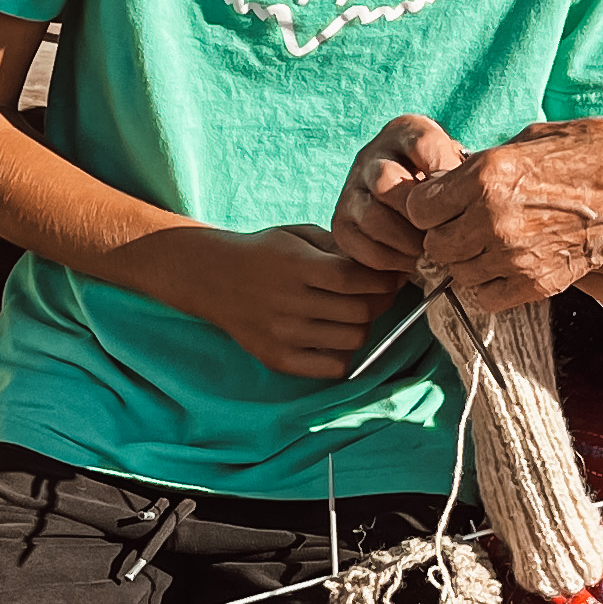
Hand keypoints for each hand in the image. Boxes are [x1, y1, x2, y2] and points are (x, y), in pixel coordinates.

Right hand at [142, 223, 401, 380]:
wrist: (213, 278)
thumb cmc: (264, 253)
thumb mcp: (299, 236)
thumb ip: (339, 249)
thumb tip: (382, 269)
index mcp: (296, 266)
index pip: (355, 279)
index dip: (382, 280)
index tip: (389, 277)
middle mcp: (289, 302)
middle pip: (360, 312)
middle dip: (377, 302)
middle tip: (376, 296)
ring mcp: (283, 335)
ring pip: (352, 340)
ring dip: (361, 327)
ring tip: (351, 315)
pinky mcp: (278, 359)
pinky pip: (332, 367)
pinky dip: (342, 353)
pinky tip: (334, 337)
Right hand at [331, 113, 460, 290]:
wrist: (411, 205)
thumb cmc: (445, 187)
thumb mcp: (458, 169)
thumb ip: (462, 177)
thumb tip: (467, 202)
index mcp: (404, 133)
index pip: (421, 144)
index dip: (442, 172)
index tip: (462, 197)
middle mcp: (371, 157)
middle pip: (386, 181)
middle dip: (417, 215)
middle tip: (443, 235)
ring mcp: (351, 189)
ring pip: (371, 217)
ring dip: (404, 243)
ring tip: (430, 255)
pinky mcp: (340, 222)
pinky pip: (358, 245)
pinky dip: (387, 260)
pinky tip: (410, 265)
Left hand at [399, 118, 602, 316]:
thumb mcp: (539, 137)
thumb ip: (493, 159)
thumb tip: (463, 170)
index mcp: (487, 176)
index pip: (419, 206)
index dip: (427, 203)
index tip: (441, 201)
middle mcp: (492, 219)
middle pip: (433, 244)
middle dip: (444, 234)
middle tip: (466, 225)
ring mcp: (513, 256)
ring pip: (457, 273)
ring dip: (467, 262)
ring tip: (489, 246)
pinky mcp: (537, 284)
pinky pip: (485, 298)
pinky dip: (488, 287)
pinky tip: (505, 267)